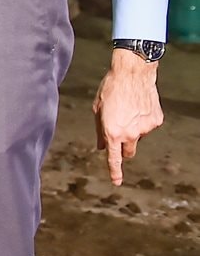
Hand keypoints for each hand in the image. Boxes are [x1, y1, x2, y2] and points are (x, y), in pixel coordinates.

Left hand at [94, 50, 162, 184]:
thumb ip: (99, 130)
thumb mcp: (97, 109)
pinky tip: (138, 105)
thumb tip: (100, 146)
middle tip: (119, 137)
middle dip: (124, 150)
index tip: (117, 182)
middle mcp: (130, 134)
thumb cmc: (110, 88)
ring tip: (127, 108)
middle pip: (129, 152)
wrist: (132, 73)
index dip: (115, 172)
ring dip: (132, 128)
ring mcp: (145, 128)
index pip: (114, 158)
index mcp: (112, 132)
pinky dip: (142, 119)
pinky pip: (147, 125)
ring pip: (138, 136)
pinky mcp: (156, 121)